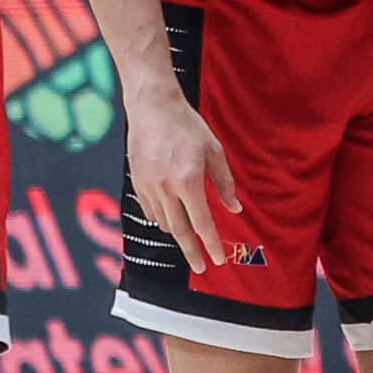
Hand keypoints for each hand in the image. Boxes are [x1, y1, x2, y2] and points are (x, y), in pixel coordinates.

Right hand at [125, 79, 242, 273]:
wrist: (152, 106)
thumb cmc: (187, 124)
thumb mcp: (214, 150)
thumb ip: (224, 182)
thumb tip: (234, 209)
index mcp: (189, 181)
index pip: (202, 224)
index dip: (211, 245)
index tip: (218, 261)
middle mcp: (166, 188)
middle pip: (180, 231)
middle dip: (192, 252)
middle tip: (200, 267)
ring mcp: (148, 187)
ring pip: (164, 223)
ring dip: (178, 234)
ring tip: (188, 239)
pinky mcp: (137, 182)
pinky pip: (150, 211)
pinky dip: (161, 219)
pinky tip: (169, 218)